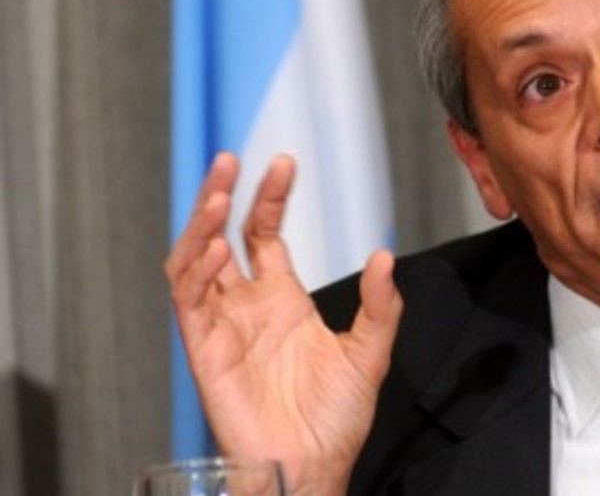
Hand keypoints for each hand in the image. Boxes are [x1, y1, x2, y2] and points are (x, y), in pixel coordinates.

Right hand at [163, 153, 402, 495]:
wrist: (315, 466)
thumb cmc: (336, 419)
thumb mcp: (370, 352)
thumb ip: (378, 305)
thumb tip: (385, 255)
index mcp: (282, 299)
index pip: (263, 233)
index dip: (269, 197)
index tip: (283, 163)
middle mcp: (247, 306)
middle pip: (219, 237)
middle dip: (219, 196)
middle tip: (229, 160)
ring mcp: (222, 327)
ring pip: (192, 263)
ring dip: (199, 228)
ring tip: (216, 196)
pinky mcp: (205, 352)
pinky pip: (189, 304)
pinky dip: (196, 273)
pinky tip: (214, 249)